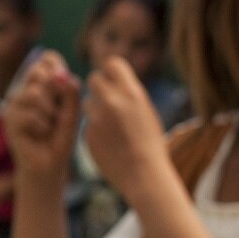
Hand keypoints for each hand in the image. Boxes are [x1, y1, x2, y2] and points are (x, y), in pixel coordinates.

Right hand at [5, 51, 79, 188]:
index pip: (45, 60)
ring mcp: (13, 105)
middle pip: (38, 72)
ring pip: (34, 93)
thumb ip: (70, 92)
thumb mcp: (72, 112)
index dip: (57, 66)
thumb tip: (62, 74)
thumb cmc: (59, 138)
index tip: (66, 84)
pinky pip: (30, 114)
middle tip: (57, 113)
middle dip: (55, 93)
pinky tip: (41, 135)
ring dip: (49, 112)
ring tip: (50, 126)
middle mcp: (23, 90)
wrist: (49, 166)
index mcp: (39, 85)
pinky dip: (43, 126)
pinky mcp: (9, 120)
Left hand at [81, 56, 169, 196]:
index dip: (112, 71)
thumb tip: (114, 81)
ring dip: (95, 108)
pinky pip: (87, 123)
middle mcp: (111, 102)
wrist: (144, 174)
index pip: (111, 63)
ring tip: (111, 124)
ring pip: (86, 102)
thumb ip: (128, 95)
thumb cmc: (151, 143)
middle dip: (99, 87)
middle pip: (94, 79)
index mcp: (131, 93)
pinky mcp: (87, 134)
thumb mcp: (146, 111)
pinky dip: (94, 128)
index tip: (115, 80)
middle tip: (108, 99)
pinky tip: (108, 141)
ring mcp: (97, 119)